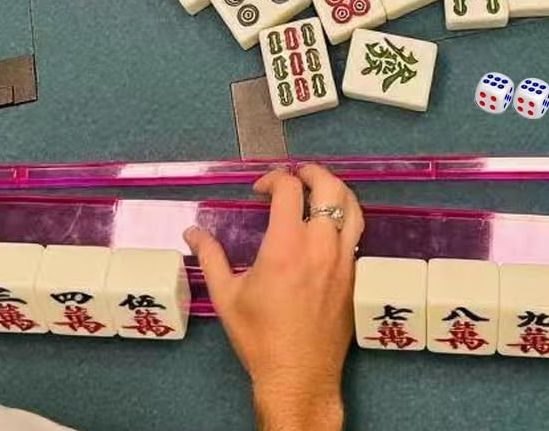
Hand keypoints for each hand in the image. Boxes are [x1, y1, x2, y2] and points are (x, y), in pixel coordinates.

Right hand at [184, 165, 362, 430]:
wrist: (298, 376)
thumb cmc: (259, 338)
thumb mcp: (226, 296)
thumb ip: (210, 257)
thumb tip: (192, 232)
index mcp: (286, 246)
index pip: (289, 189)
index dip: (274, 179)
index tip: (259, 190)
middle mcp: (320, 245)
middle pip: (330, 187)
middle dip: (312, 173)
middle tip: (295, 176)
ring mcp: (342, 259)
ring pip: (351, 207)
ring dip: (335, 190)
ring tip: (318, 191)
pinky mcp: (353, 274)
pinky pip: (356, 233)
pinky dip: (345, 216)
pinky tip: (330, 225)